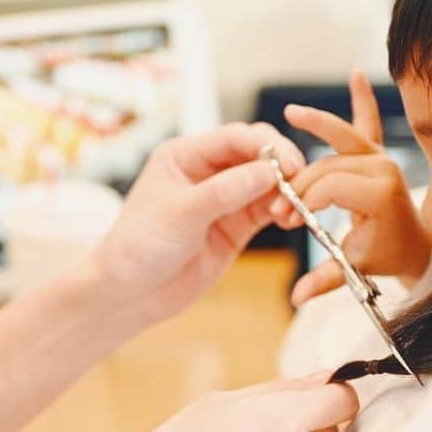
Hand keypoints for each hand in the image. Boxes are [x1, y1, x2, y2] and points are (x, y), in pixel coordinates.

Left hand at [89, 123, 304, 328]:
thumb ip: (224, 192)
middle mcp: (206, 171)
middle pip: (257, 155)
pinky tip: (292, 219)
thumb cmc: (139, 246)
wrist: (130, 294)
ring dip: (287, 191)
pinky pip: (267, 209)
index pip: (235, 137)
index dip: (267, 146)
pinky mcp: (235, 226)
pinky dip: (284, 210)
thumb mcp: (180, 214)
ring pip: (267, 183)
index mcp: (184, 155)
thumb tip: (270, 170)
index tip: (290, 163)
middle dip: (282, 166)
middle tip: (301, 184)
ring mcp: (223, 199)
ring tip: (295, 209)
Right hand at [285, 71, 431, 306]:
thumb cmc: (384, 255)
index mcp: (380, 194)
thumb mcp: (354, 266)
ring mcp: (382, 158)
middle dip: (299, 184)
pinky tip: (356, 74)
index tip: (289, 220)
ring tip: (292, 113)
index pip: (329, 187)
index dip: (303, 202)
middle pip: (327, 166)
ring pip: (341, 137)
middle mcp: (383, 169)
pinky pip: (366, 122)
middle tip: (280, 205)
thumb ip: (325, 279)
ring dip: (316, 125)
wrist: (414, 246)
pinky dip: (361, 99)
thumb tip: (296, 298)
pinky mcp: (377, 153)